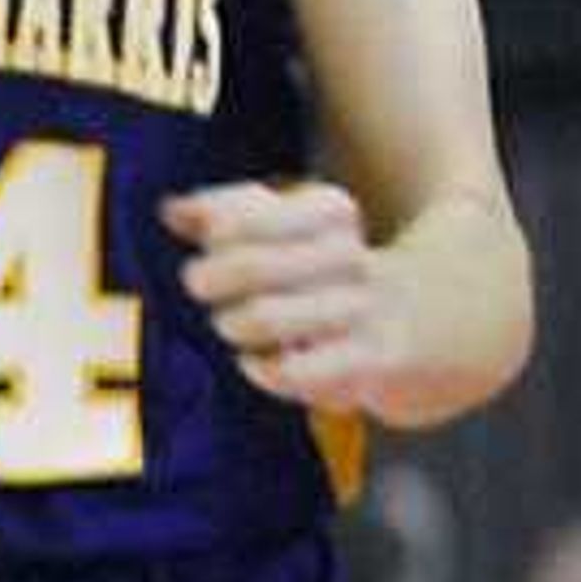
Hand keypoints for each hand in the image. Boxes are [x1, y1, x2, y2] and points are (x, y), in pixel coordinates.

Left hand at [166, 177, 382, 414]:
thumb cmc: (318, 271)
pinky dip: (261, 368)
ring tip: (232, 324)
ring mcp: (358, 311)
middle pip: (248, 265)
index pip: (245, 217)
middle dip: (209, 280)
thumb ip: (225, 212)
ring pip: (263, 318)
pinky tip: (257, 360)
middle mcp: (347, 257)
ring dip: (232, 324)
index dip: (213, 237)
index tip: (210, 245)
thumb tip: (172, 210)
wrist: (408, 322)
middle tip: (204, 287)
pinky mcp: (362, 363)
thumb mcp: (283, 227)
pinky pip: (291, 371)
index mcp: (329, 212)